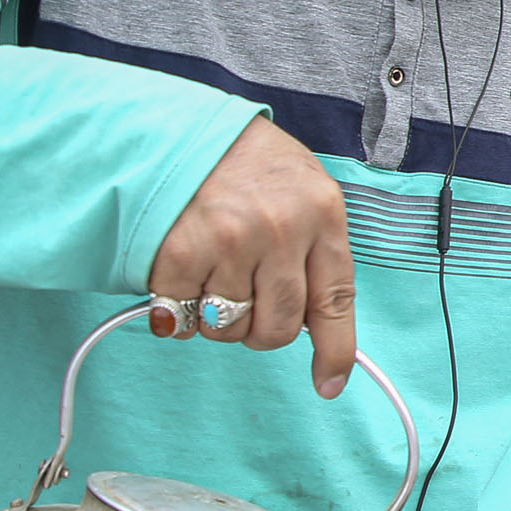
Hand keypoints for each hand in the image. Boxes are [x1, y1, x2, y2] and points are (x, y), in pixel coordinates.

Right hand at [148, 117, 356, 396]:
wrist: (181, 127)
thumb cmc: (248, 163)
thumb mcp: (305, 190)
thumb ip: (315, 250)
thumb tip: (315, 327)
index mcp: (321, 215)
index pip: (335, 302)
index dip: (334, 351)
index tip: (329, 383)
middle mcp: (280, 231)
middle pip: (277, 328)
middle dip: (259, 330)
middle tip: (245, 301)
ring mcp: (229, 241)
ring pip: (227, 327)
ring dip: (216, 316)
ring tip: (211, 272)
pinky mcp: (178, 250)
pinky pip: (180, 314)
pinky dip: (175, 308)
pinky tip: (180, 272)